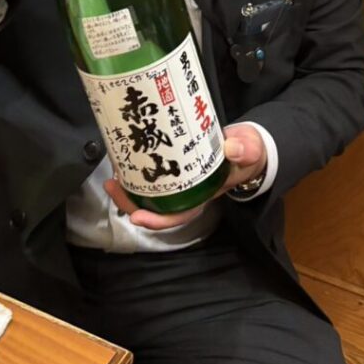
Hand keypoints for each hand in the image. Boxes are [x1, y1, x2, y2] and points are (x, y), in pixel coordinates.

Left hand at [103, 122, 266, 230]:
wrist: (247, 142)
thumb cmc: (248, 151)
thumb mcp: (251, 150)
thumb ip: (245, 150)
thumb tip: (232, 149)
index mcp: (205, 193)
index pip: (180, 214)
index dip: (157, 220)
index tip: (136, 217)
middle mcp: (188, 190)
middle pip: (156, 205)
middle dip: (131, 201)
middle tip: (112, 186)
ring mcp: (179, 178)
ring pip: (150, 190)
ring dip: (129, 186)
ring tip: (112, 174)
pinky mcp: (174, 162)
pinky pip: (152, 171)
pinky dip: (137, 167)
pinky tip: (125, 156)